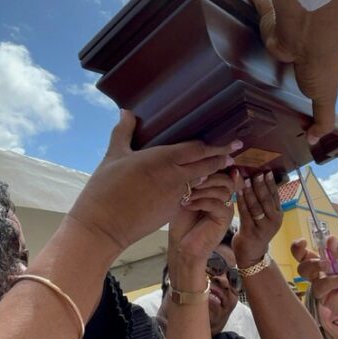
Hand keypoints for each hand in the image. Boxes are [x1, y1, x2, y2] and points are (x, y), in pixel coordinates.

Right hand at [68, 110, 241, 250]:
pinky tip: (197, 187)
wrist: (102, 227)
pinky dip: (196, 190)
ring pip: (201, 182)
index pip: (198, 149)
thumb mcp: (114, 155)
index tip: (231, 141)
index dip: (217, 145)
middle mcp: (175, 177)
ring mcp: (176, 197)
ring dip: (212, 176)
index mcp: (163, 159)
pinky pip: (190, 197)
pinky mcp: (172, 212)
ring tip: (221, 168)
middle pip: (207, 165)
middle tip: (235, 152)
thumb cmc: (105, 188)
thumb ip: (124, 132)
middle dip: (222, 158)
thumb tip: (127, 112)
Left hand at [168, 171, 238, 290]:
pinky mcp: (224, 219)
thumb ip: (195, 182)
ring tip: (186, 196)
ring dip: (202, 190)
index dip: (211, 168)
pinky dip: (201, 202)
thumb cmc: (181, 222)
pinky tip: (187, 205)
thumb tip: (197, 164)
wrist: (182, 246)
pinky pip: (217, 203)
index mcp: (216, 190)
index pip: (221, 172)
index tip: (193, 167)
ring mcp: (226, 208)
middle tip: (191, 182)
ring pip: (222, 189)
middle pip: (225, 178)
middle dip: (207, 177)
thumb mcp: (186, 196)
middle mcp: (224, 198)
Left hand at [232, 171, 282, 266]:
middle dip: (261, 185)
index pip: (275, 195)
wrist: (252, 254)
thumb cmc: (257, 230)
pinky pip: (245, 213)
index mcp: (278, 214)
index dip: (270, 183)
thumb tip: (262, 178)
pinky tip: (237, 192)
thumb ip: (265, 201)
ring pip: (256, 206)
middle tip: (255, 173)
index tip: (266, 171)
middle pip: (267, 199)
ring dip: (250, 191)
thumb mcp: (266, 217)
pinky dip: (241, 201)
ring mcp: (263, 227)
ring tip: (245, 180)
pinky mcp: (251, 232)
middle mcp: (273, 221)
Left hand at [245, 0, 337, 143]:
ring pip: (266, 27)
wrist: (310, 35)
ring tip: (236, 36)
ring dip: (258, 26)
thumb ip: (322, 118)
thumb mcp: (325, 98)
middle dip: (270, 53)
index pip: (295, 73)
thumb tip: (314, 140)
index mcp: (304, 66)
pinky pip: (259, 2)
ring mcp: (280, 30)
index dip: (287, 76)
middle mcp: (293, 47)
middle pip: (278, 51)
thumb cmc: (320, 66)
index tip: (275, 83)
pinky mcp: (269, 16)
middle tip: (249, 63)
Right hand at [293, 236, 337, 326]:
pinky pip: (318, 287)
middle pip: (303, 263)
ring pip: (305, 272)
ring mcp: (322, 284)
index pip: (309, 252)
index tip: (303, 242)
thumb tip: (330, 239)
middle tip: (324, 260)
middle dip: (307, 258)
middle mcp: (323, 272)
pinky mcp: (323, 297)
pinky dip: (329, 282)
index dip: (300, 247)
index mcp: (330, 260)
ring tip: (331, 268)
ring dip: (316, 267)